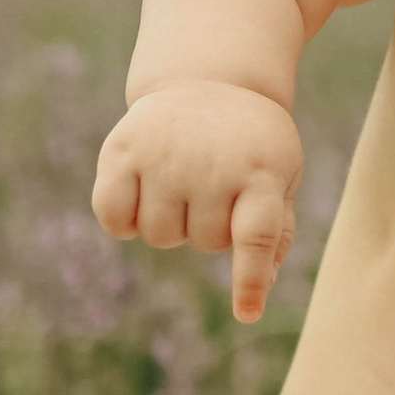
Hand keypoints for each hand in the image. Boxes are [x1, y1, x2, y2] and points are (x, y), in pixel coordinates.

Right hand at [94, 84, 304, 323]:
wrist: (212, 80)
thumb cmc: (252, 146)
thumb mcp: (280, 178)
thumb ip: (275, 231)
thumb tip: (261, 287)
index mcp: (263, 173)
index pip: (257, 235)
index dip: (249, 278)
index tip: (246, 313)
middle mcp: (213, 163)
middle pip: (204, 242)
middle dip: (209, 229)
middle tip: (216, 188)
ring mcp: (166, 154)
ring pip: (160, 237)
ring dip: (171, 224)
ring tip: (183, 182)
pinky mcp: (123, 148)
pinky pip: (114, 218)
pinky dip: (124, 221)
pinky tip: (142, 193)